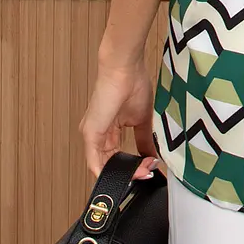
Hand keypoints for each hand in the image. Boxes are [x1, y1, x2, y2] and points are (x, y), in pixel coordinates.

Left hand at [80, 60, 157, 179]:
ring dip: (124, 173)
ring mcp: (92, 134)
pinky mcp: (90, 133)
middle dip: (131, 171)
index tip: (150, 166)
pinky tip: (123, 176)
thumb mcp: (142, 118)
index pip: (118, 155)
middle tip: (149, 171)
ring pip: (104, 165)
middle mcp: (99, 133)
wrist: (125, 68)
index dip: (133, 165)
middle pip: (111, 163)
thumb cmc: (133, 83)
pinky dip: (108, 172)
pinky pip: (94, 162)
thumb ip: (144, 139)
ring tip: (143, 171)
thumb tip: (152, 156)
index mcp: (110, 129)